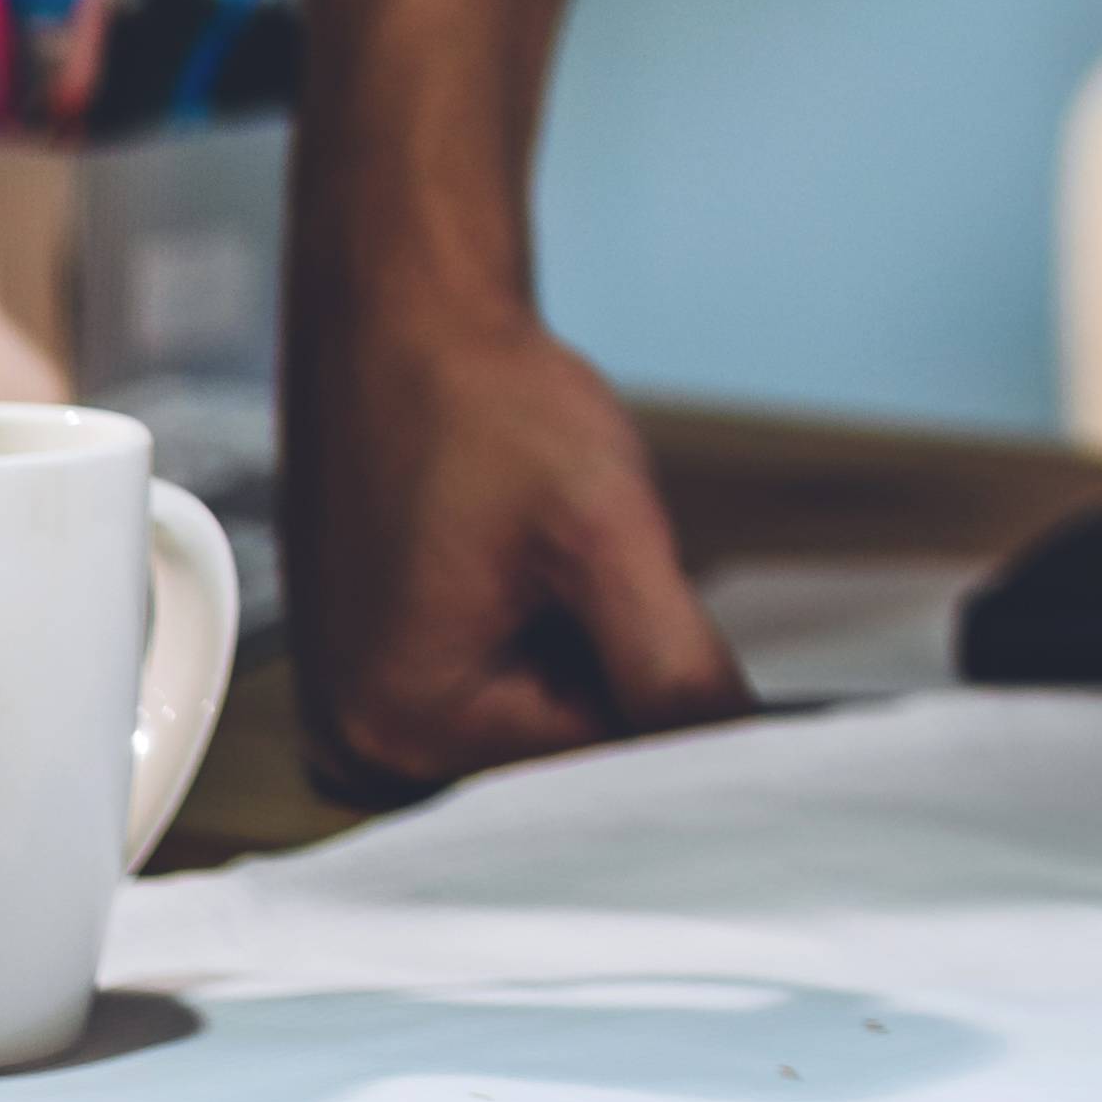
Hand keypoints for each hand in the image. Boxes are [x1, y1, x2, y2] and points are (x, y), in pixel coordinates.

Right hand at [286, 280, 744, 799]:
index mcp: (404, 726)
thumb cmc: (488, 405)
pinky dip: (542, 646)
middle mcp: (364, 744)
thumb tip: (742, 759)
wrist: (404, 326)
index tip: (716, 662)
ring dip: (582, 659)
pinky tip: (531, 572)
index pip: (595, 776)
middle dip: (618, 680)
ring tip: (556, 561)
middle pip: (560, 762)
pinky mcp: (374, 676)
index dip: (676, 716)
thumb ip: (676, 666)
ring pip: (536, 728)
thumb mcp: (607, 535)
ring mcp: (359, 714)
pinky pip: (494, 697)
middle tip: (610, 574)